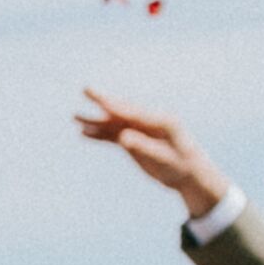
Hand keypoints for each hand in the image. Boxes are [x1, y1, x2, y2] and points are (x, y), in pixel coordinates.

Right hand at [73, 90, 229, 219]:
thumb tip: (123, 138)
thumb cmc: (180, 166)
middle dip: (102, 101)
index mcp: (160, 121)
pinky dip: (99, 134)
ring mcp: (139, 131)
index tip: (101, 100)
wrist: (189, 175)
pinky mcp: (133, 140)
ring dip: (95, 121)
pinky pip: (113, 136)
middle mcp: (148, 122)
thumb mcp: (162, 158)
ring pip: (113, 123)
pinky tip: (83, 133)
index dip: (115, 105)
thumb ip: (142, 146)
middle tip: (86, 89)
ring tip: (75, 116)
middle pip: (121, 110)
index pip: (133, 111)